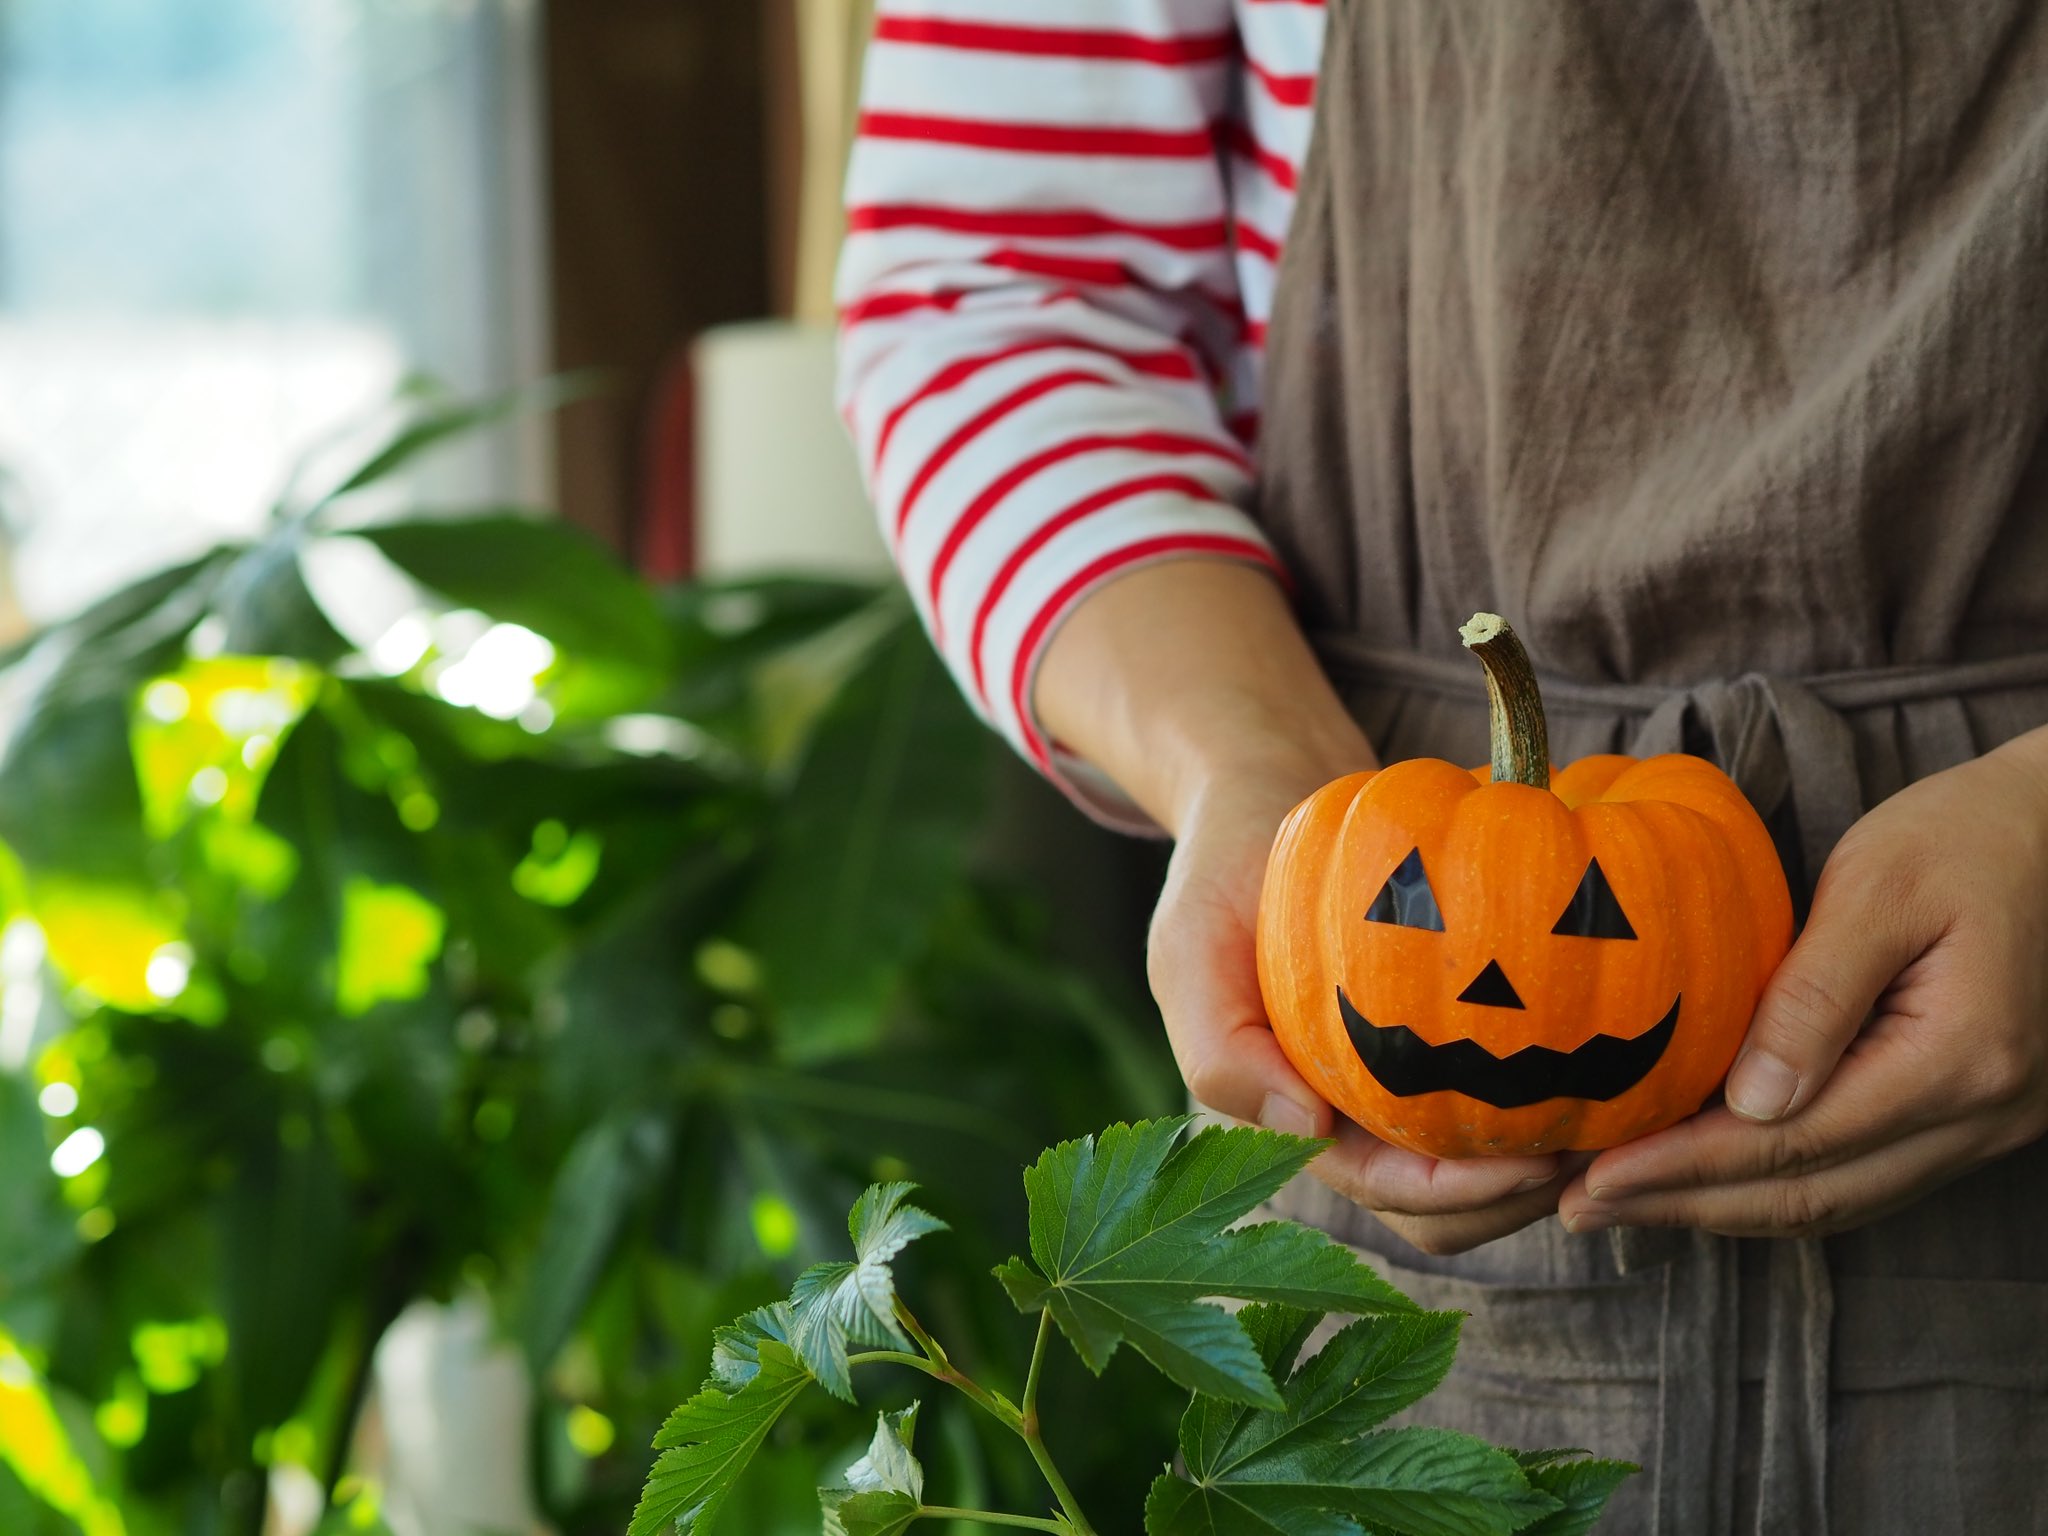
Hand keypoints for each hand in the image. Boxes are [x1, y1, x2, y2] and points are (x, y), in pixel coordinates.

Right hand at [1032, 558, 1571, 1255]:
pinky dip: (1560, 1088)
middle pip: (1454, 1208)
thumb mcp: (1189, 951)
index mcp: (1301, 1118)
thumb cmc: (1223, 878)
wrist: (1272, 799)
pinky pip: (1512, 1086)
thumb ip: (1220, 1048)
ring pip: (1492, 1166)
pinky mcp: (1450, 1030)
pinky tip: (1609, 1044)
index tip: (1533, 1159)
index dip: (1462, 1193)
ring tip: (1615, 1109)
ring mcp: (1407, 1080)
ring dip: (1552, 1154)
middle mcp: (1360, 1118)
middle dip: (1521, 1194)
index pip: (1393, 1193)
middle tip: (1596, 1141)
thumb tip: (1306, 1130)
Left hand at [1559, 729, 2047, 1238]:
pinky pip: (1863, 1173)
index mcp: (1961, 1058)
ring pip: (1839, 1199)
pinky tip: (1706, 1174)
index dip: (1687, 1167)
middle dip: (1688, 1205)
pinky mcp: (1970, 1115)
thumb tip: (1748, 1103)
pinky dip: (1777, 1183)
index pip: (1796, 1141)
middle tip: (1581, 1206)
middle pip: (1813, 1194)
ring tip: (1623, 1201)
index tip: (1597, 1176)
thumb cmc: (1969, 835)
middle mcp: (1983, 1115)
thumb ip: (1815, 995)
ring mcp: (1985, 1126)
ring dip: (1725, 1208)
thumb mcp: (1882, 885)